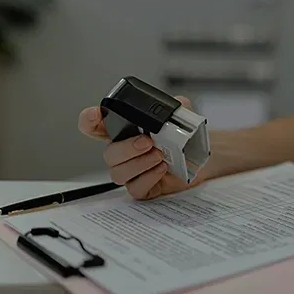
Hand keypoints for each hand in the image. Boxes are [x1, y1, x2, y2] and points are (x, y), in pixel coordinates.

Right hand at [78, 96, 203, 199]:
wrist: (203, 160)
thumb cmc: (188, 138)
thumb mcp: (182, 117)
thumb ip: (174, 109)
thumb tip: (173, 106)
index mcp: (127, 131)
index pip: (97, 126)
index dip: (89, 120)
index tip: (95, 115)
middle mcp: (126, 152)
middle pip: (109, 153)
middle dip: (126, 148)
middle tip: (148, 142)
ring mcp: (133, 171)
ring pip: (118, 173)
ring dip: (138, 163)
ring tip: (160, 155)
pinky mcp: (145, 187)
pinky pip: (135, 188)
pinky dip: (148, 178)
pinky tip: (162, 169)